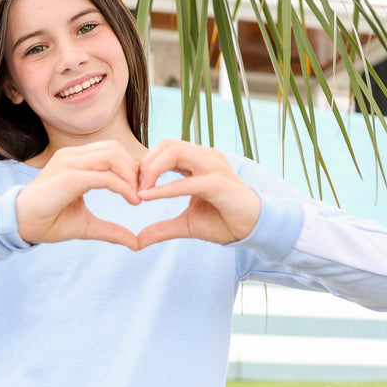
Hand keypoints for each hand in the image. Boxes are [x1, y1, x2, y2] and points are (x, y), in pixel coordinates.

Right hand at [15, 141, 140, 250]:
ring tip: (138, 197)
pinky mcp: (70, 177)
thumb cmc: (49, 221)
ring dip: (131, 176)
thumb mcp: (87, 225)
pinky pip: (105, 177)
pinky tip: (132, 201)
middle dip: (135, 169)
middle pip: (115, 149)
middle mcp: (72, 156)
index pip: (111, 151)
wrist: (21, 225)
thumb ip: (110, 229)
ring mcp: (70, 163)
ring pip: (113, 157)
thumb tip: (134, 243)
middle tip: (144, 192)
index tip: (142, 190)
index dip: (131, 167)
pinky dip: (123, 187)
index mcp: (75, 160)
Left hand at [136, 139, 260, 248]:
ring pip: (174, 153)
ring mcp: (213, 166)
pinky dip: (164, 189)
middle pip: (167, 145)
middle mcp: (205, 157)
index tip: (133, 186)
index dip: (145, 163)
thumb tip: (137, 241)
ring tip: (140, 191)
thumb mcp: (186, 224)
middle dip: (145, 163)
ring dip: (152, 170)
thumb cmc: (223, 220)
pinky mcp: (218, 183)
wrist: (253, 228)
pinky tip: (147, 197)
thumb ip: (162, 228)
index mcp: (198, 160)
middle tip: (133, 187)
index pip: (165, 148)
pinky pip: (186, 182)